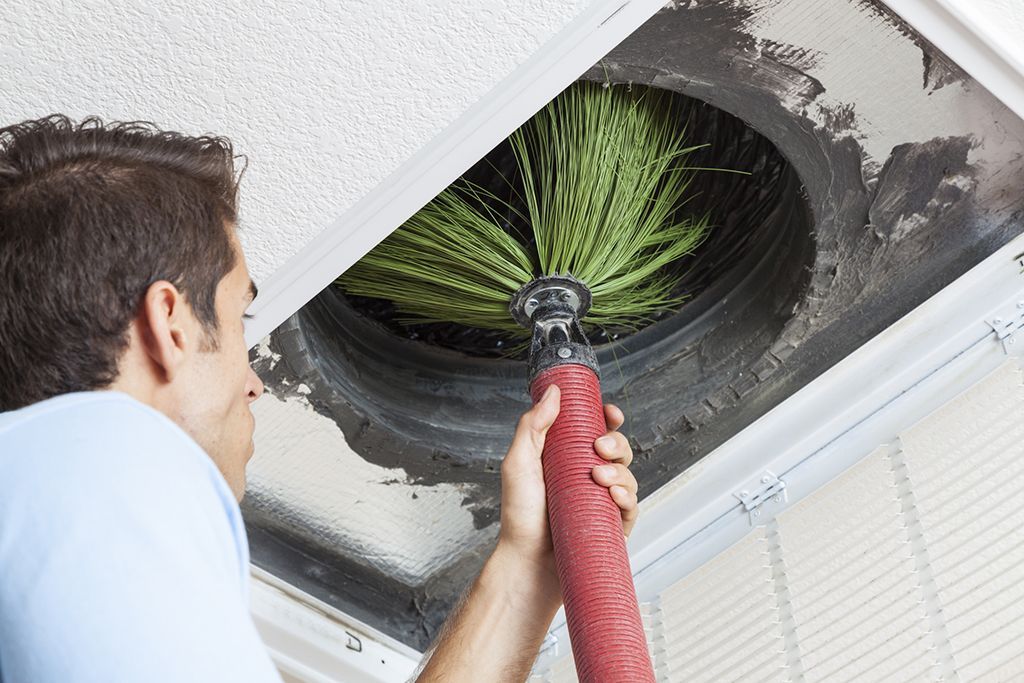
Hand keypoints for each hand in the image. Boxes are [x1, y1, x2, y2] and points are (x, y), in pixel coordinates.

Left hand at [495, 384, 639, 600]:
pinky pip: (631, 506)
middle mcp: (586, 477)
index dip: (607, 418)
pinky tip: (614, 495)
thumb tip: (554, 392)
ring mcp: (600, 501)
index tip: (610, 413)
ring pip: (628, 474)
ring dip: (621, 469)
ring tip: (600, 478)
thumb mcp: (519, 463)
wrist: (527, 563)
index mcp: (566, 458)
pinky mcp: (611, 525)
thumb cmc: (519, 516)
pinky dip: (628, 497)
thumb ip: (533, 425)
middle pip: (617, 448)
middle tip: (599, 447)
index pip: (595, 430)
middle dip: (616, 442)